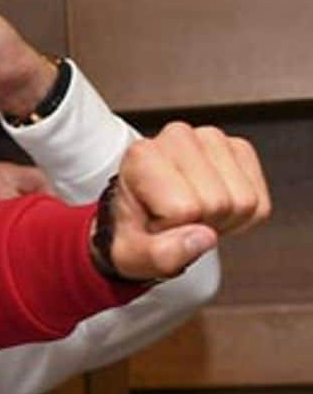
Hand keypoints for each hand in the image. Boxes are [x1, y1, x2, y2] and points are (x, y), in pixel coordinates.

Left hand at [104, 122, 269, 281]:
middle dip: (200, 224)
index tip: (153, 224)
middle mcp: (177, 137)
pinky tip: (211, 208)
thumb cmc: (133, 233)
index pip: (185, 209)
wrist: (140, 220)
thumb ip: (162, 254)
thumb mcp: (134, 256)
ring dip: (223, 220)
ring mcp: (212, 139)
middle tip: (175, 221)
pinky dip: (241, 216)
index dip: (171, 229)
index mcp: (142, 155)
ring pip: (244, 201)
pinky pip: (260, 202)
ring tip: (191, 215)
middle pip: (218, 203)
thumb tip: (205, 237)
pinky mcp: (239, 149)